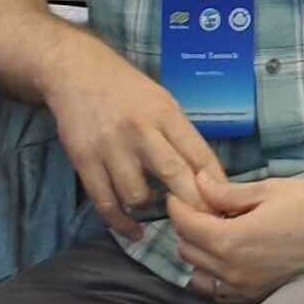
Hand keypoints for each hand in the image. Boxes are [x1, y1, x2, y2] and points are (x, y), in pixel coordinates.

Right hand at [47, 48, 242, 240]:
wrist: (77, 73)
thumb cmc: (128, 90)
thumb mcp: (163, 102)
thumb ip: (182, 136)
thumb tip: (209, 175)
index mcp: (166, 115)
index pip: (199, 154)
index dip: (215, 184)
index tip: (226, 206)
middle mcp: (140, 131)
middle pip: (174, 176)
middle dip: (193, 206)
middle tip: (203, 225)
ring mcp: (110, 148)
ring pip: (137, 195)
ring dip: (149, 209)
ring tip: (154, 209)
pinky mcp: (84, 161)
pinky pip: (104, 202)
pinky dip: (120, 222)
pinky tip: (132, 230)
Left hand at [168, 175, 303, 303]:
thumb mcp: (270, 190)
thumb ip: (227, 193)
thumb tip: (197, 184)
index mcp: (233, 240)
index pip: (185, 225)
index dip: (177, 205)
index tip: (180, 192)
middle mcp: (233, 271)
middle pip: (187, 250)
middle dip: (188, 226)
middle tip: (204, 206)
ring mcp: (246, 288)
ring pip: (199, 274)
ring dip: (199, 252)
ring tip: (216, 231)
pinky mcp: (259, 295)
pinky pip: (219, 292)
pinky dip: (213, 276)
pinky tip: (227, 257)